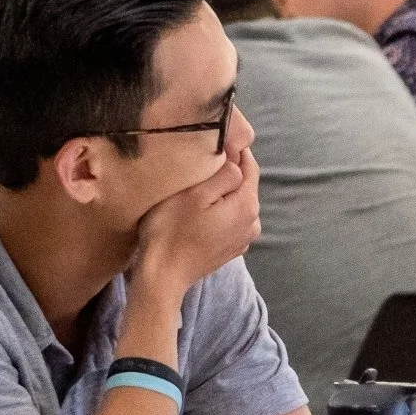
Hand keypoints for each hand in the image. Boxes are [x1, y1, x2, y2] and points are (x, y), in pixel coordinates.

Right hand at [131, 151, 261, 298]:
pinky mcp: (231, 247)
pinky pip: (231, 219)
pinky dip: (221, 209)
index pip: (250, 166)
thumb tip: (236, 162)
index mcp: (247, 205)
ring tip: (200, 183)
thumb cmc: (171, 231)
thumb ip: (222, 175)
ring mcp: (243, 238)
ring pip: (238, 202)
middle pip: (245, 185)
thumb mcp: (194, 194)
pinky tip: (201, 209)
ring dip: (224, 191)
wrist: (163, 276)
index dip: (236, 150)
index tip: (218, 138)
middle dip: (229, 170)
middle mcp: (252, 221)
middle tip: (205, 158)